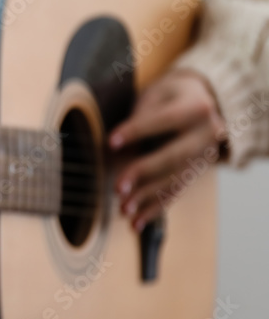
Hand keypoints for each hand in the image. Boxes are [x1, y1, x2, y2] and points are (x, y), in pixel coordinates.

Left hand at [109, 69, 224, 230]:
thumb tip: (115, 146)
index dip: (136, 131)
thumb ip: (141, 117)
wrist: (203, 101)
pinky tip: (137, 223)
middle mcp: (207, 134)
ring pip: (175, 180)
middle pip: (174, 156)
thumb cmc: (169, 97)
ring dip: (147, 198)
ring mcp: (206, 156)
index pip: (164, 121)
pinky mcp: (198, 172)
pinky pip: (176, 193)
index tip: (111, 142)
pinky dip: (155, 209)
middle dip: (144, 173)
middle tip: (118, 187)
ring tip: (123, 210)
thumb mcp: (156, 95)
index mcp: (197, 108)